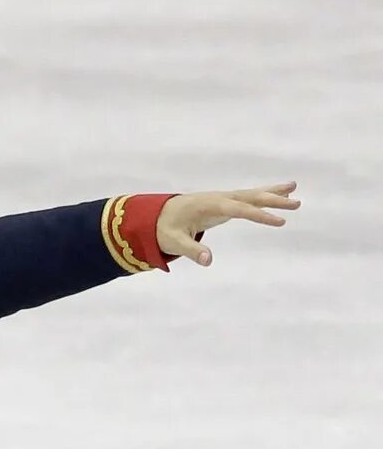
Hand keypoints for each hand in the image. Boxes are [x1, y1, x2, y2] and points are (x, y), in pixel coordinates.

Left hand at [158, 183, 297, 265]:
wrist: (153, 215)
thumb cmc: (163, 229)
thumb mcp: (173, 242)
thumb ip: (191, 250)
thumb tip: (208, 261)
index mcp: (207, 206)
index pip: (237, 209)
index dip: (258, 215)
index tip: (280, 222)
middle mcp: (217, 198)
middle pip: (248, 198)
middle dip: (272, 200)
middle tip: (296, 204)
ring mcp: (221, 198)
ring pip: (250, 194)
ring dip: (272, 192)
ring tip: (295, 188)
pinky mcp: (224, 202)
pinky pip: (247, 197)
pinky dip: (264, 194)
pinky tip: (283, 191)